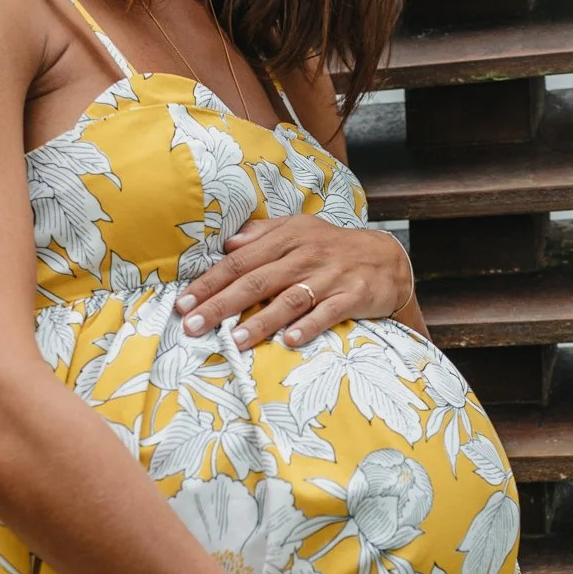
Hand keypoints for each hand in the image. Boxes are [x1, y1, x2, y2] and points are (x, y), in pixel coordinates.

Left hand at [175, 215, 412, 349]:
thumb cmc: (332, 247)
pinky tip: (289, 342)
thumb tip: (228, 244)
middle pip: (256, 281)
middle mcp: (305, 255)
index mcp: (287, 238)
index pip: (239, 261)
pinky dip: (308, 327)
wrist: (388, 258)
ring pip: (288, 299)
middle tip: (194, 325)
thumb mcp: (299, 231)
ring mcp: (330, 276)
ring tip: (234, 340)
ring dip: (260, 322)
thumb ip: (263, 234)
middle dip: (221, 304)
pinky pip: (327, 312)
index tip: (184, 302)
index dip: (210, 282)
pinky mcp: (353, 295)